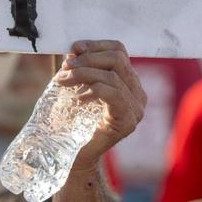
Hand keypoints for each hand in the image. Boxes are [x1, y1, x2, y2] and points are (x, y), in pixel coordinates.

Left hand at [55, 40, 145, 172]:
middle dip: (88, 59)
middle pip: (117, 60)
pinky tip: (78, 97)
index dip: (96, 45)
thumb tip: (73, 50)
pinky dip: (93, 90)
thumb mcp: (77, 87)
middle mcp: (137, 93)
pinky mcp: (128, 121)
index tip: (74, 48)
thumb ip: (79, 69)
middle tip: (65, 67)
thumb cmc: (75, 122)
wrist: (77, 156)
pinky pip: (114, 94)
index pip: (119, 51)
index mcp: (128, 82)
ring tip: (63, 81)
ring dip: (83, 74)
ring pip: (113, 76)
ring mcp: (136, 108)